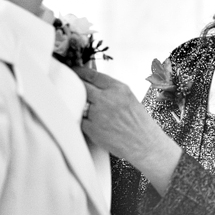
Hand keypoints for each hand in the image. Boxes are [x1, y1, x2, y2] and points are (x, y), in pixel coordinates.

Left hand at [74, 67, 180, 181]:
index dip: (80, 72)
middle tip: (71, 86)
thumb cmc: (138, 122)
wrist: (143, 143)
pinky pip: (79, 119)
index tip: (74, 72)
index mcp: (118, 89)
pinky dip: (82, 120)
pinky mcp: (92, 128)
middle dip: (75, 85)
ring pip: (78, 103)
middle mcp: (107, 99)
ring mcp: (98, 114)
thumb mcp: (128, 98)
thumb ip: (111, 89)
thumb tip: (93, 82)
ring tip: (87, 109)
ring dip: (79, 105)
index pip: (92, 75)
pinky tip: (91, 122)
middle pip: (81, 86)